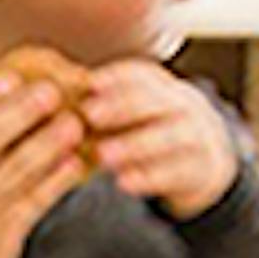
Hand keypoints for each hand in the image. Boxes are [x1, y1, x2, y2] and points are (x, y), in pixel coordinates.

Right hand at [0, 69, 92, 257]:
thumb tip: (8, 86)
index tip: (11, 78)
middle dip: (22, 113)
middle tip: (51, 93)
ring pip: (19, 169)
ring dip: (49, 144)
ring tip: (73, 126)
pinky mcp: (4, 229)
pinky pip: (36, 200)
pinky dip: (57, 180)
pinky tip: (74, 164)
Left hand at [81, 60, 238, 218]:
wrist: (207, 161)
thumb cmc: (151, 133)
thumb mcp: (137, 113)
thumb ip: (103, 108)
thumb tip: (51, 99)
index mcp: (162, 88)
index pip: (141, 75)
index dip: (116, 77)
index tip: (88, 82)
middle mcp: (183, 106)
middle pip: (157, 101)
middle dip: (123, 105)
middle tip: (89, 114)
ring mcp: (197, 136)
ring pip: (171, 135)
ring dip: (135, 144)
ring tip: (102, 154)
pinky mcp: (201, 169)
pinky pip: (178, 172)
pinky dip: (150, 177)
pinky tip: (123, 183)